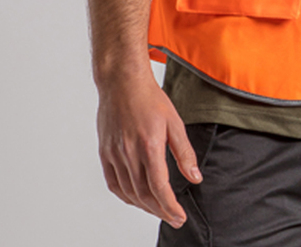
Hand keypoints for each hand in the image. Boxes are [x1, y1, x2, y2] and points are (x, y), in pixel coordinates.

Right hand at [96, 68, 201, 228]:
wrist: (122, 82)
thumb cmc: (150, 98)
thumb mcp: (175, 121)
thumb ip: (184, 152)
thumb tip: (195, 177)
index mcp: (149, 144)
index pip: (159, 187)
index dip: (170, 206)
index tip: (179, 216)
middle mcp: (129, 152)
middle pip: (144, 194)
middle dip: (160, 210)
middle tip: (174, 218)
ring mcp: (114, 154)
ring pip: (129, 192)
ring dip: (145, 206)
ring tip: (159, 210)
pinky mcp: (105, 153)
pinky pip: (114, 183)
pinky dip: (126, 196)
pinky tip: (137, 199)